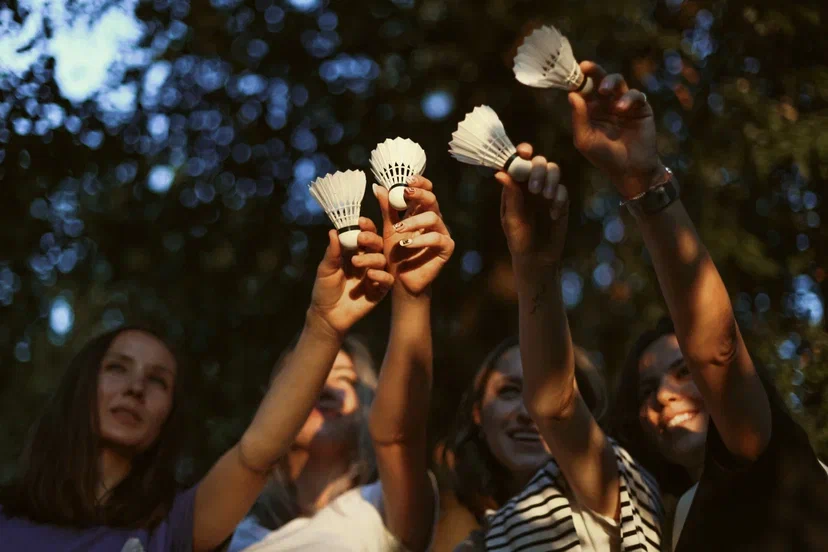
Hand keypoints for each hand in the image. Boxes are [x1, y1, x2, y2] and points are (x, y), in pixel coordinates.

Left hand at [308, 219, 393, 335]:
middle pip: (377, 244)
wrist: (327, 315)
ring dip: (371, 258)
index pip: (364, 235)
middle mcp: (367, 261)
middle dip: (371, 239)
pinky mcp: (380, 290)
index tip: (360, 222)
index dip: (365, 227)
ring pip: (382, 260)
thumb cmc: (324, 290)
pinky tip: (371, 275)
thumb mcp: (325, 269)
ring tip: (356, 262)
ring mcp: (375, 275)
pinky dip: (382, 275)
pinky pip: (388, 279)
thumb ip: (332, 252)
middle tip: (361, 239)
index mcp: (354, 252)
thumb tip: (333, 231)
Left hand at [373, 177, 454, 295]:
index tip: (407, 179)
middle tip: (406, 192)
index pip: (425, 191)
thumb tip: (377, 187)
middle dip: (419, 194)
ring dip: (414, 221)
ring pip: (433, 217)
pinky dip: (420, 240)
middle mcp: (434, 220)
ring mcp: (442, 233)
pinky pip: (436, 238)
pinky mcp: (446, 248)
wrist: (401, 280)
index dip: (420, 182)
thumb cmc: (396, 254)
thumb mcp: (388, 229)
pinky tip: (406, 244)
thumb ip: (386, 209)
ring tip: (398, 229)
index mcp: (421, 213)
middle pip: (432, 200)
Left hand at [495, 143, 568, 265]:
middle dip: (538, 169)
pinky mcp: (561, 202)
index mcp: (515, 186)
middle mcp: (531, 185)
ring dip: (551, 179)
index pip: (518, 162)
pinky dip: (559, 198)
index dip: (522, 152)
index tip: (525, 153)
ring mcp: (547, 192)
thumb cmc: (519, 240)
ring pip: (554, 170)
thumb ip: (510, 196)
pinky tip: (553, 215)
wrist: (537, 258)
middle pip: (539, 161)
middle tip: (535, 189)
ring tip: (545, 197)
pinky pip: (563, 190)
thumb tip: (500, 173)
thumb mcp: (512, 219)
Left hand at [569, 61, 666, 198]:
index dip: (578, 80)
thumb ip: (579, 118)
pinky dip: (628, 98)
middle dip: (594, 71)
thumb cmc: (604, 158)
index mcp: (590, 110)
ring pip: (618, 82)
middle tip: (585, 67)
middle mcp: (606, 104)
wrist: (630, 171)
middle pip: (600, 80)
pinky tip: (621, 108)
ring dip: (610, 82)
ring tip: (604, 91)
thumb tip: (572, 94)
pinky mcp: (641, 108)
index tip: (571, 72)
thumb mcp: (585, 140)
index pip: (583, 90)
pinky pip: (636, 95)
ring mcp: (624, 104)